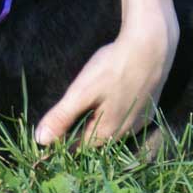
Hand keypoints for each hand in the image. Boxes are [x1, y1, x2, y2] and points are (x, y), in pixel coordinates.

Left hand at [35, 0, 178, 145]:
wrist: (152, 45)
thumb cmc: (115, 66)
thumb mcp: (82, 91)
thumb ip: (61, 117)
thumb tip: (39, 141)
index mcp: (106, 133)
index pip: (77, 147)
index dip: (62, 138)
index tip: (53, 123)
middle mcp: (126, 133)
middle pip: (95, 138)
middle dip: (80, 128)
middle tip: (71, 106)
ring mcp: (141, 121)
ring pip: (112, 127)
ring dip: (98, 119)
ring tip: (90, 100)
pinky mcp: (150, 107)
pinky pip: (126, 117)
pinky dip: (115, 110)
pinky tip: (111, 95)